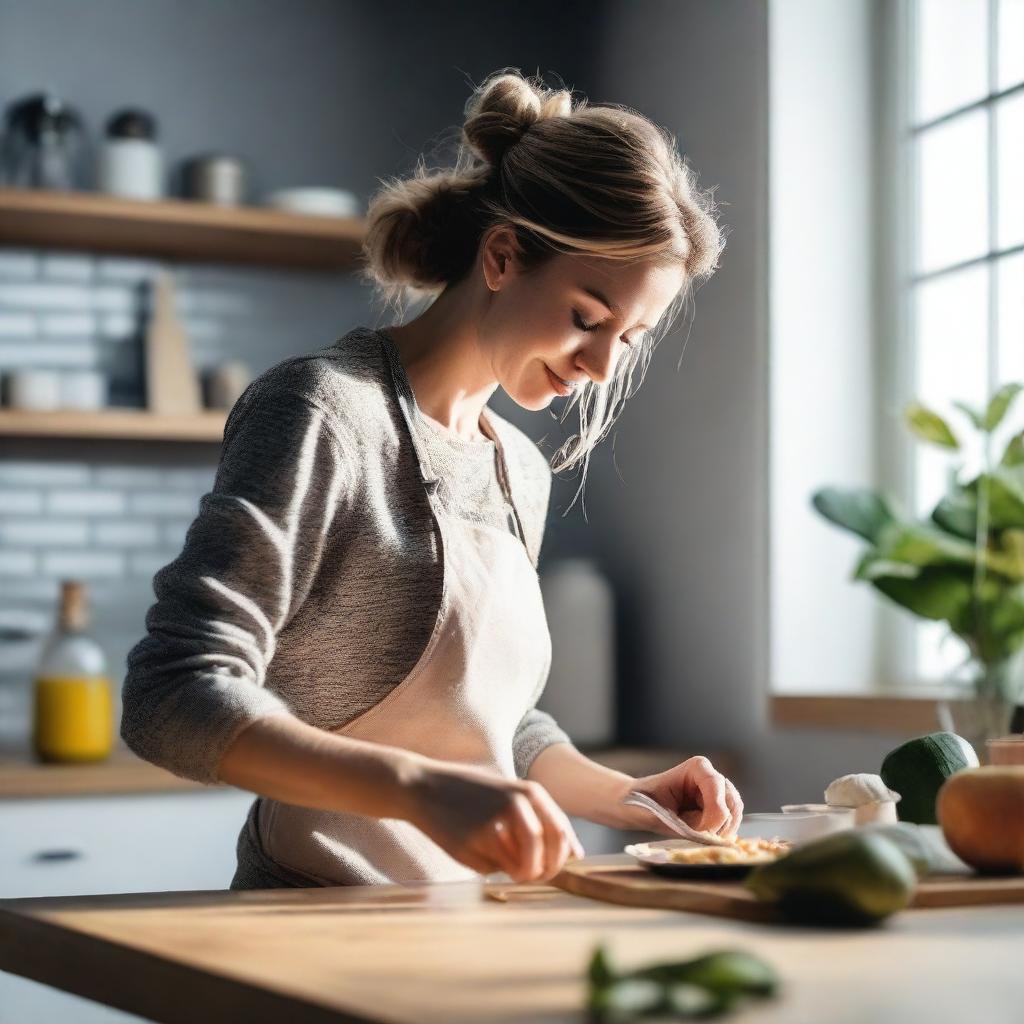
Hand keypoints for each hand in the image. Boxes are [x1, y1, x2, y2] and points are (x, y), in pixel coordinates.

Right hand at [399, 757, 585, 882]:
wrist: (424, 787)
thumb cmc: (471, 795)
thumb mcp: (511, 796)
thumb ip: (543, 820)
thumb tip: (579, 855)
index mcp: (530, 792)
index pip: (562, 834)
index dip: (561, 859)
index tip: (550, 867)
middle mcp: (518, 804)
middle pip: (549, 852)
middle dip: (544, 872)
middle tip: (530, 875)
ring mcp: (496, 823)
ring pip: (524, 866)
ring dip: (519, 874)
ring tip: (504, 866)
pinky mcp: (474, 841)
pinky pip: (493, 869)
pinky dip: (490, 870)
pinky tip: (475, 852)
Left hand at [618, 756, 742, 837]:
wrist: (638, 804)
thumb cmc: (642, 803)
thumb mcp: (655, 813)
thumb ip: (680, 825)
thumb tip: (706, 837)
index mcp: (696, 768)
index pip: (716, 786)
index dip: (715, 812)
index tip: (703, 831)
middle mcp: (711, 776)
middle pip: (731, 801)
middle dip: (720, 824)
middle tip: (702, 838)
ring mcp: (718, 792)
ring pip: (734, 813)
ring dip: (721, 831)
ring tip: (700, 837)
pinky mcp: (719, 807)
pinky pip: (731, 822)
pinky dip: (722, 834)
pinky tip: (706, 838)